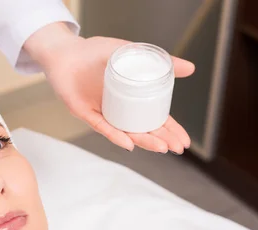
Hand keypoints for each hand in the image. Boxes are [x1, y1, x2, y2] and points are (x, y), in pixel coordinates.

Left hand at [25, 25, 195, 152]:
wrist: (66, 52)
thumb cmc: (95, 53)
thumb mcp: (132, 54)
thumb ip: (160, 62)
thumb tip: (191, 68)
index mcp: (131, 99)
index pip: (156, 119)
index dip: (171, 130)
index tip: (185, 141)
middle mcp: (119, 110)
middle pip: (144, 129)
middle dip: (162, 140)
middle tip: (177, 148)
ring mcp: (103, 113)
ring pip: (126, 132)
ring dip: (144, 141)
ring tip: (160, 148)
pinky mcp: (86, 114)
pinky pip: (103, 127)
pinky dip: (115, 135)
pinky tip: (129, 143)